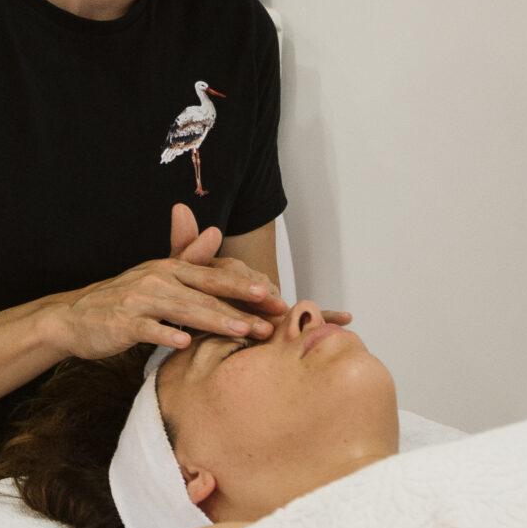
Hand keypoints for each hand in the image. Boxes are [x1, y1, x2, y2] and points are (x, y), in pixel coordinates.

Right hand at [38, 240, 283, 363]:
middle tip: (269, 322)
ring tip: (241, 331)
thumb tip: (215, 232)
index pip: (214, 277)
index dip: (245, 286)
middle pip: (205, 295)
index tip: (275, 298)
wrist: (74, 317)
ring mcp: (138, 301)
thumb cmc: (122, 299)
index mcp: (168, 268)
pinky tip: (186, 343)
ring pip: (183, 311)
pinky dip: (166, 335)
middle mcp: (156, 279)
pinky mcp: (122, 323)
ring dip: (214, 320)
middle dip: (240, 308)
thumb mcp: (156, 275)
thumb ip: (188, 256)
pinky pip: (148, 329)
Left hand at [170, 202, 350, 328]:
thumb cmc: (193, 296)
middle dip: (265, 295)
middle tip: (273, 303)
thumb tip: (180, 206)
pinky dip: (327, 315)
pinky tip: (346, 317)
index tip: (250, 286)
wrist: (204, 320)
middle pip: (261, 286)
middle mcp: (254, 282)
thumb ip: (186, 244)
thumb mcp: (185, 271)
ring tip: (298, 317)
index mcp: (232, 269)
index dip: (240, 279)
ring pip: (279, 300)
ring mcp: (269, 300)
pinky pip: (307, 315)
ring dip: (292, 308)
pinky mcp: (280, 317)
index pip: (236, 271)